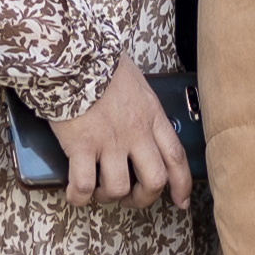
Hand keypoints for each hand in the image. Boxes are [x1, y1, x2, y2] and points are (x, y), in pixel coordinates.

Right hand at [46, 52, 187, 204]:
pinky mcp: (81, 145)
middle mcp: (135, 133)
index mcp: (151, 116)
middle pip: (154, 180)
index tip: (180, 200)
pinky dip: (78, 196)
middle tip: (130, 198)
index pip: (175, 156)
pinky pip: (83, 184)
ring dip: (108, 195)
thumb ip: (142, 106)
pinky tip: (73, 195)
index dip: (181, 184)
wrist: (75, 54)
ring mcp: (109, 141)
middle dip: (143, 197)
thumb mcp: (136, 83)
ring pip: (118, 187)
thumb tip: (139, 117)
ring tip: (97, 189)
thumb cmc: (101, 62)